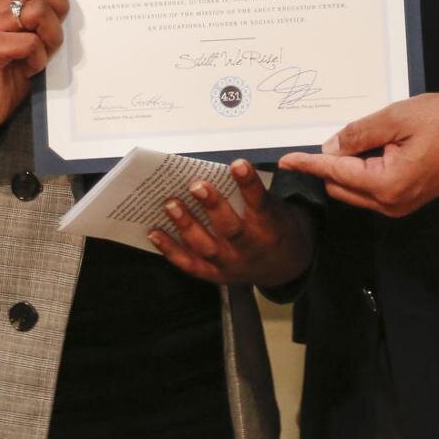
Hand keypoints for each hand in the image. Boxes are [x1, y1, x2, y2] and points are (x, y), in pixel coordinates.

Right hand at [0, 0, 68, 133]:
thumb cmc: (11, 73)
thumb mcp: (36, 39)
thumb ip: (46, 16)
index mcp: (9, 1)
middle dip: (59, 5)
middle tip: (51, 33)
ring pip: (38, 11)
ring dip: (50, 38)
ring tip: (39, 56)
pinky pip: (29, 43)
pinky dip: (37, 60)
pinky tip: (27, 70)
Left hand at [148, 159, 314, 287]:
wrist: (284, 266)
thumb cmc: (274, 227)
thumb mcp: (277, 205)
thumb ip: (258, 189)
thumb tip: (240, 165)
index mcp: (269, 226)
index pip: (260, 201)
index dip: (249, 183)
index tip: (237, 164)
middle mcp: (249, 248)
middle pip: (230, 228)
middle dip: (213, 206)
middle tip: (196, 185)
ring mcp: (230, 264)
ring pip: (206, 247)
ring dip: (186, 225)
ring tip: (170, 204)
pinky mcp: (215, 274)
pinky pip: (190, 264)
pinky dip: (170, 250)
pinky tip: (154, 232)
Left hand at [278, 93, 438, 217]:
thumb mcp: (399, 117)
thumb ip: (360, 132)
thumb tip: (330, 147)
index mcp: (387, 184)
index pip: (335, 172)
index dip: (308, 163)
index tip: (284, 160)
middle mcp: (391, 203)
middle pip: (341, 186)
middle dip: (327, 165)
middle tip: (324, 137)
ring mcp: (401, 204)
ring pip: (355, 189)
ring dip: (346, 168)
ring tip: (352, 138)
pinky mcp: (409, 198)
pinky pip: (373, 188)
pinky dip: (363, 170)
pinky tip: (369, 147)